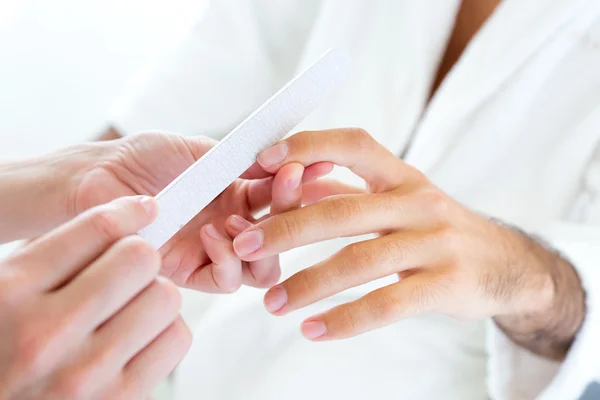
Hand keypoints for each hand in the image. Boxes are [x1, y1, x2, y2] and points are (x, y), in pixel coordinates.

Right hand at [0, 196, 189, 398]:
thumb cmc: (4, 347)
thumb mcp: (5, 289)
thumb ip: (51, 256)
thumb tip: (119, 219)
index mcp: (10, 294)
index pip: (96, 228)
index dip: (129, 210)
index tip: (142, 209)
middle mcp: (45, 335)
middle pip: (139, 259)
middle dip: (140, 255)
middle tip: (130, 266)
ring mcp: (85, 374)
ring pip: (166, 297)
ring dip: (155, 294)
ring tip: (132, 305)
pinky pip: (176, 338)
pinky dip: (165, 329)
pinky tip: (139, 334)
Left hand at [56, 132, 331, 291]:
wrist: (95, 178)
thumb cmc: (140, 157)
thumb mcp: (198, 150)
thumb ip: (241, 160)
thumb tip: (287, 159)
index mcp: (238, 193)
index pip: (283, 194)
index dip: (303, 181)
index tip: (318, 162)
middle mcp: (232, 224)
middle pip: (283, 233)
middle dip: (292, 210)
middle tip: (289, 180)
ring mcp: (213, 250)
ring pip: (263, 266)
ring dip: (263, 242)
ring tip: (237, 219)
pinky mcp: (189, 272)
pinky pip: (226, 280)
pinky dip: (228, 259)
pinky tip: (213, 234)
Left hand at [231, 128, 563, 341]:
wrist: (505, 262)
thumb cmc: (434, 227)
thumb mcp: (399, 198)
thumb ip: (348, 191)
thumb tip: (288, 184)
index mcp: (401, 175)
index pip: (352, 144)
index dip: (306, 147)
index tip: (261, 161)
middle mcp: (419, 201)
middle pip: (344, 210)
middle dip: (288, 227)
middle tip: (243, 245)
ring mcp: (436, 242)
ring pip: (361, 260)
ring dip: (309, 283)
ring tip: (271, 304)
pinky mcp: (447, 284)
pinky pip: (389, 303)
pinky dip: (347, 319)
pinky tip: (313, 330)